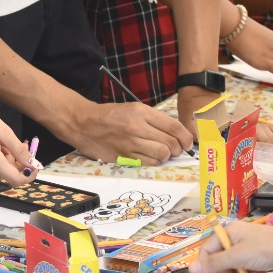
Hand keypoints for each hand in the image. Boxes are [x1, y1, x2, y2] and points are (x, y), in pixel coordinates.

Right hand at [0, 90, 38, 182]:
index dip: (30, 174)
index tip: (35, 163)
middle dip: (19, 162)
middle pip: (10, 175)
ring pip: (2, 172)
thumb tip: (34, 163)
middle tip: (22, 143)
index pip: (17, 180)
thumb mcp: (3, 130)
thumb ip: (19, 150)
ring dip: (8, 160)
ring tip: (4, 142)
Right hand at [66, 100, 190, 163]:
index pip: (173, 126)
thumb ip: (153, 119)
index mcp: (141, 112)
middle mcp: (137, 127)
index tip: (188, 143)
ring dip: (166, 156)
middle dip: (178, 149)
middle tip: (175, 149)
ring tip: (161, 153)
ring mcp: (129, 143)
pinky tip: (150, 157)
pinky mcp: (123, 156)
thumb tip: (176, 132)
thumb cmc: (110, 115)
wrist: (84, 123)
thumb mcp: (133, 108)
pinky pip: (148, 163)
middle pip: (170, 143)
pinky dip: (154, 162)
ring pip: (161, 155)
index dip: (186, 137)